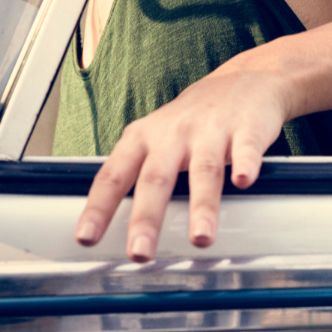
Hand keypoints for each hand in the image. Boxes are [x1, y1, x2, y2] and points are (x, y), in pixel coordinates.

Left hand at [74, 54, 289, 261]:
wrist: (245, 79)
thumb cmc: (192, 119)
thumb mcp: (154, 138)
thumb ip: (135, 175)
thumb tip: (109, 223)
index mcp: (143, 138)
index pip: (114, 176)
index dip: (99, 208)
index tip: (86, 237)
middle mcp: (172, 134)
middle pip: (156, 178)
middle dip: (146, 218)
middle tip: (139, 252)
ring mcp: (209, 130)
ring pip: (203, 170)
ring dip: (201, 206)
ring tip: (200, 238)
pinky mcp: (245, 128)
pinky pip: (244, 148)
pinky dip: (244, 164)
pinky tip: (243, 181)